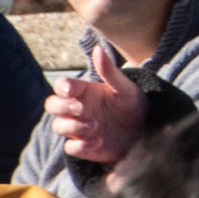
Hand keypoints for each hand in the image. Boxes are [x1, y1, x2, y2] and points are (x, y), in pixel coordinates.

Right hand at [49, 43, 144, 167]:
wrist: (146, 130)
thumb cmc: (133, 105)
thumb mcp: (125, 87)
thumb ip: (110, 71)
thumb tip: (98, 49)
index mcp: (84, 91)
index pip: (62, 86)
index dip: (62, 87)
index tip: (71, 89)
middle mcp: (77, 109)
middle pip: (52, 105)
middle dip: (62, 106)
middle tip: (82, 108)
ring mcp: (78, 128)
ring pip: (59, 126)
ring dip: (73, 126)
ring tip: (95, 126)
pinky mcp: (84, 146)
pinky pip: (70, 148)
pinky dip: (80, 146)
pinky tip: (98, 141)